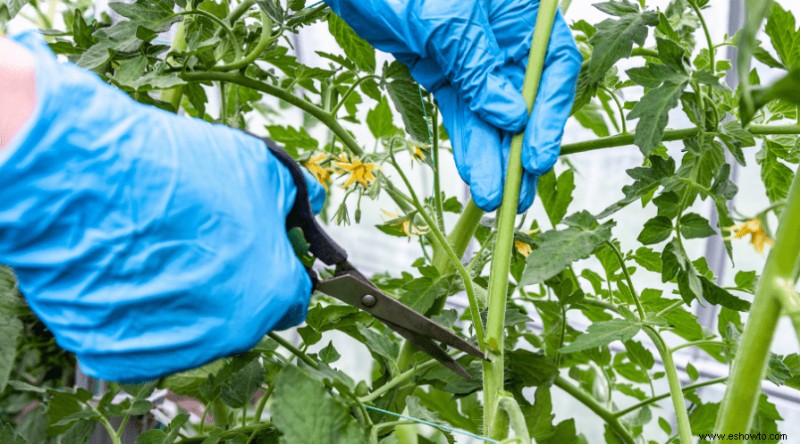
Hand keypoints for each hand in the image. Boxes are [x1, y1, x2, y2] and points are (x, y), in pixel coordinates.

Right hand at [0, 32, 324, 381]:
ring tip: (158, 249)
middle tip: (202, 243)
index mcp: (271, 293)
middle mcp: (230, 333)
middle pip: (245, 314)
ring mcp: (176, 351)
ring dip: (188, 298)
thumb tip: (311, 202)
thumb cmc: (176, 172)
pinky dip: (142, 313)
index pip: (294, 296)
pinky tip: (129, 269)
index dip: (279, 267)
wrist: (84, 178)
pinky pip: (145, 339)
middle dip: (234, 283)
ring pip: (196, 329)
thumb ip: (294, 196)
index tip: (261, 251)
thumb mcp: (260, 166)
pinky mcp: (122, 357)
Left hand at [326, 0, 581, 211]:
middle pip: (526, 98)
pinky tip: (475, 174)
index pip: (553, 67)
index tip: (537, 157)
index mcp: (520, 12)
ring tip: (493, 198)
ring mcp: (474, 56)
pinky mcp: (443, 71)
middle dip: (521, 149)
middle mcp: (504, 36)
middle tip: (519, 195)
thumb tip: (513, 119)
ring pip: (491, 114)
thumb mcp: (447, 20)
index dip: (550, 115)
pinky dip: (468, 143)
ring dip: (493, 156)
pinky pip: (462, 113)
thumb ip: (479, 67)